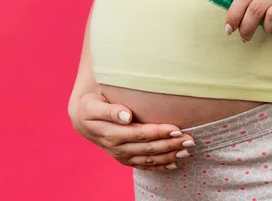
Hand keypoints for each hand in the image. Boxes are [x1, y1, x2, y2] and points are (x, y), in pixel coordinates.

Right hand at [69, 93, 194, 170]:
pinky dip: (160, 166)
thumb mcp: (93, 104)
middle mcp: (116, 147)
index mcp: (110, 133)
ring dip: (169, 156)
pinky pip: (144, 166)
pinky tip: (174, 164)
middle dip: (170, 144)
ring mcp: (121, 155)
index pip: (139, 134)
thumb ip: (110, 109)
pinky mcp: (124, 159)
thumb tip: (126, 115)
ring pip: (148, 159)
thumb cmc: (91, 105)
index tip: (176, 127)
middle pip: (148, 148)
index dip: (159, 132)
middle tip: (190, 139)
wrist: (81, 118)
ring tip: (187, 150)